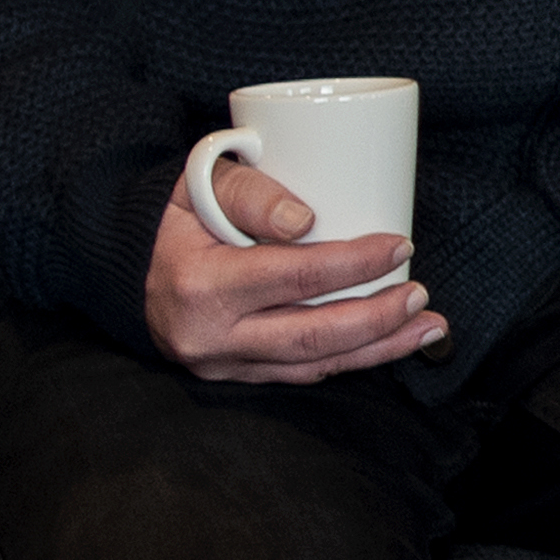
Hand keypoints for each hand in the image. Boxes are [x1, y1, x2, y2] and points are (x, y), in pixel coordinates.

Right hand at [141, 156, 445, 383]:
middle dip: (376, 318)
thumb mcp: (204, 183)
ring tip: (426, 326)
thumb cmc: (180, 217)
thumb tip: (304, 222)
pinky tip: (387, 343)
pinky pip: (301, 374)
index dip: (353, 265)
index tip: (399, 246)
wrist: (133, 265)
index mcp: (201, 285)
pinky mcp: (235, 375)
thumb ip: (251, 192)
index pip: (293, 278)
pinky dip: (349, 360)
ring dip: (377, 349)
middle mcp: (209, 335)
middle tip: (421, 294)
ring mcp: (221, 363)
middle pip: (310, 335)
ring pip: (312, 365)